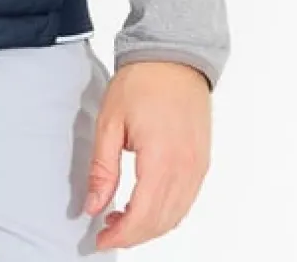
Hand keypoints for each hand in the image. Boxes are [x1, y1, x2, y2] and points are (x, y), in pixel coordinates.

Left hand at [84, 60, 211, 249]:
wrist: (174, 56)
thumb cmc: (142, 81)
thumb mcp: (110, 121)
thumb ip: (103, 168)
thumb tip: (94, 205)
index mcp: (162, 159)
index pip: (143, 216)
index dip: (121, 235)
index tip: (101, 240)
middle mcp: (186, 169)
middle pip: (161, 222)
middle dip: (133, 235)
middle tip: (107, 232)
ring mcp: (198, 167)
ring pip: (176, 216)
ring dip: (150, 227)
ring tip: (121, 220)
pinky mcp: (202, 162)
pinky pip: (186, 201)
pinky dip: (166, 213)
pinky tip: (145, 205)